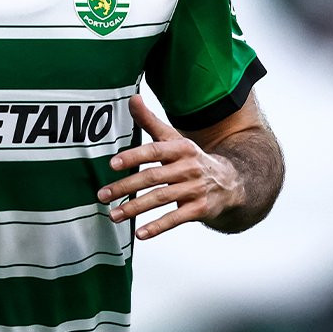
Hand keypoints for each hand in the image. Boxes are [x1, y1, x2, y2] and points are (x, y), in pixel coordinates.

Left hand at [97, 94, 242, 239]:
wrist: (230, 183)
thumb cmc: (191, 159)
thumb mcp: (174, 139)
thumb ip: (150, 121)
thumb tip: (132, 97)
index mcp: (181, 148)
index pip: (154, 151)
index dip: (133, 157)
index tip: (112, 164)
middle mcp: (189, 167)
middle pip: (152, 177)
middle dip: (125, 187)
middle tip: (102, 195)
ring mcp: (195, 189)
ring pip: (160, 199)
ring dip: (134, 208)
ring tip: (113, 215)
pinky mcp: (200, 209)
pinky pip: (175, 219)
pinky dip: (157, 227)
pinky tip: (139, 234)